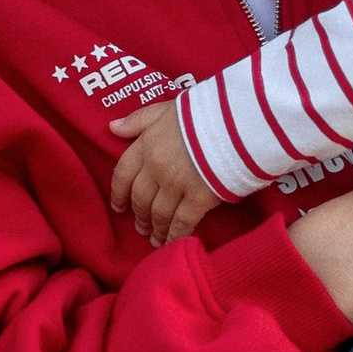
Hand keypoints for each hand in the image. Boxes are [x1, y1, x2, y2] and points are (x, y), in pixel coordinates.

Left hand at [109, 100, 218, 243]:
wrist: (239, 120)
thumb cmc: (205, 111)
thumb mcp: (167, 108)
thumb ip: (140, 120)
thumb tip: (112, 128)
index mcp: (147, 144)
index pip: (122, 173)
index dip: (118, 193)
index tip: (118, 207)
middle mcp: (156, 167)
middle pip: (140, 198)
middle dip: (139, 215)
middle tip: (140, 227)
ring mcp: (177, 184)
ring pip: (158, 213)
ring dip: (155, 228)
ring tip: (155, 238)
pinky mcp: (199, 198)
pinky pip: (182, 222)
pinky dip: (175, 235)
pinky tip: (172, 243)